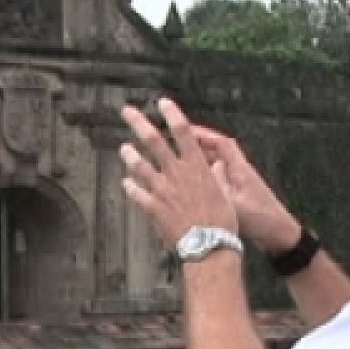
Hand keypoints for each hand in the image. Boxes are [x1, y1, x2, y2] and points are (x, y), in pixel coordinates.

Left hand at [120, 97, 237, 246]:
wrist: (209, 246)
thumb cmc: (223, 222)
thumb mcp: (225, 194)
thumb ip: (217, 177)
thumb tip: (217, 166)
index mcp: (197, 166)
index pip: (182, 132)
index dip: (172, 114)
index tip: (162, 102)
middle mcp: (177, 174)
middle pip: (154, 142)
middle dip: (139, 123)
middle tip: (126, 111)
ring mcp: (162, 190)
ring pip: (140, 166)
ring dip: (130, 155)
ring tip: (124, 148)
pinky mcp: (154, 208)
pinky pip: (137, 194)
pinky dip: (130, 188)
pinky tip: (126, 183)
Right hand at [191, 125, 300, 255]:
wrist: (279, 236)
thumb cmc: (260, 219)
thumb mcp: (235, 203)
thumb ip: (219, 184)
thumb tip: (204, 165)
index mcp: (240, 169)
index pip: (222, 143)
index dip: (204, 134)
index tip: (186, 131)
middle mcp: (240, 172)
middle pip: (218, 151)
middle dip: (198, 145)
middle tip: (178, 144)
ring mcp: (239, 183)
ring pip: (217, 165)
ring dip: (201, 161)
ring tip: (179, 162)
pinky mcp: (238, 195)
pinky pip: (218, 179)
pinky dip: (205, 177)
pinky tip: (192, 184)